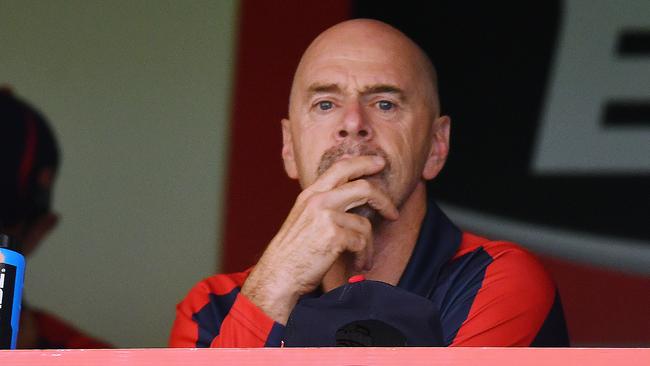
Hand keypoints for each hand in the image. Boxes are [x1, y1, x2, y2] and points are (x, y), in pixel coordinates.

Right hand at [241, 155, 398, 323]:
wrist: (278, 274)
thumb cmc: (292, 252)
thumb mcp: (304, 219)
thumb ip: (323, 205)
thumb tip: (352, 201)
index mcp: (311, 194)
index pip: (341, 168)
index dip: (363, 163)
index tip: (379, 163)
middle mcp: (318, 200)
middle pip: (363, 188)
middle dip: (384, 200)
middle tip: (393, 213)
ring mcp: (326, 216)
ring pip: (364, 223)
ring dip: (369, 245)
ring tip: (364, 258)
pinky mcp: (334, 235)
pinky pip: (361, 242)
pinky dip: (364, 255)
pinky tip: (359, 264)